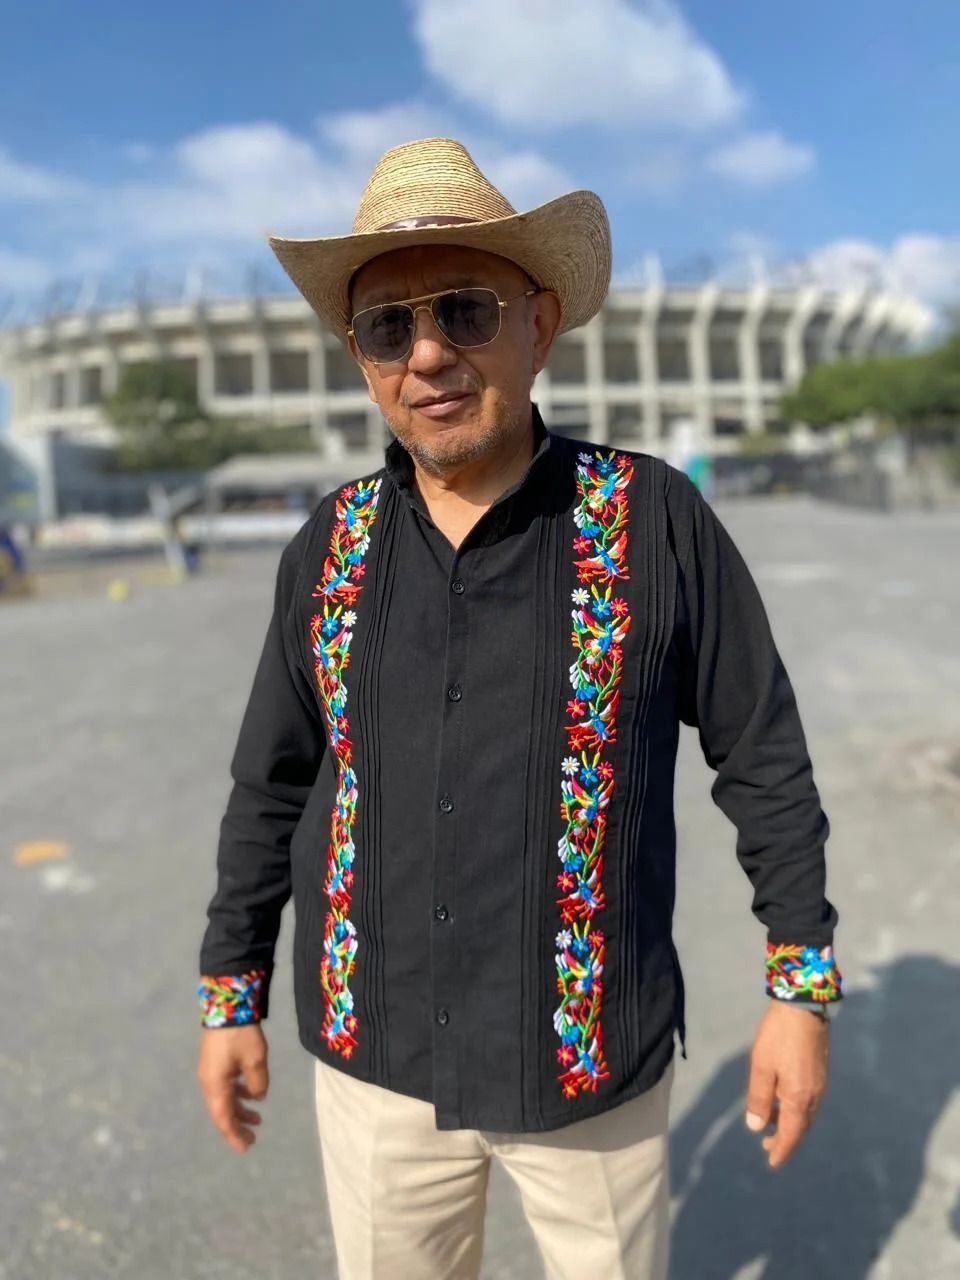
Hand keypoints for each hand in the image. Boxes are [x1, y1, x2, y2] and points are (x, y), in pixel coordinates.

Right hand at [197, 1023, 269, 1152]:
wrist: (226, 1006)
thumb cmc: (240, 1036)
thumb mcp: (255, 1061)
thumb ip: (257, 1083)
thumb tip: (258, 1096)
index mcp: (215, 1086)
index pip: (224, 1119)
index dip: (235, 1135)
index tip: (247, 1147)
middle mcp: (208, 1082)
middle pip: (221, 1112)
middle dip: (237, 1126)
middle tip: (253, 1138)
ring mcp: (210, 1071)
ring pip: (224, 1099)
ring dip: (240, 1110)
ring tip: (257, 1118)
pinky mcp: (215, 1061)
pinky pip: (225, 1087)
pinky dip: (237, 1094)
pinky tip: (252, 1092)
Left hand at [745, 1000, 828, 1168]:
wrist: (804, 1007)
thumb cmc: (778, 1037)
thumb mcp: (761, 1067)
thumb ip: (759, 1099)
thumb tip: (757, 1128)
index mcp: (799, 1098)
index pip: (792, 1133)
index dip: (782, 1149)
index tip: (772, 1162)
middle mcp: (814, 1095)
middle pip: (801, 1126)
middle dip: (786, 1138)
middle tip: (767, 1145)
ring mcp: (820, 1083)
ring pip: (806, 1113)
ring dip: (791, 1123)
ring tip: (772, 1123)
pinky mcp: (820, 1071)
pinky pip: (809, 1100)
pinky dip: (796, 1108)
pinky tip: (784, 1100)